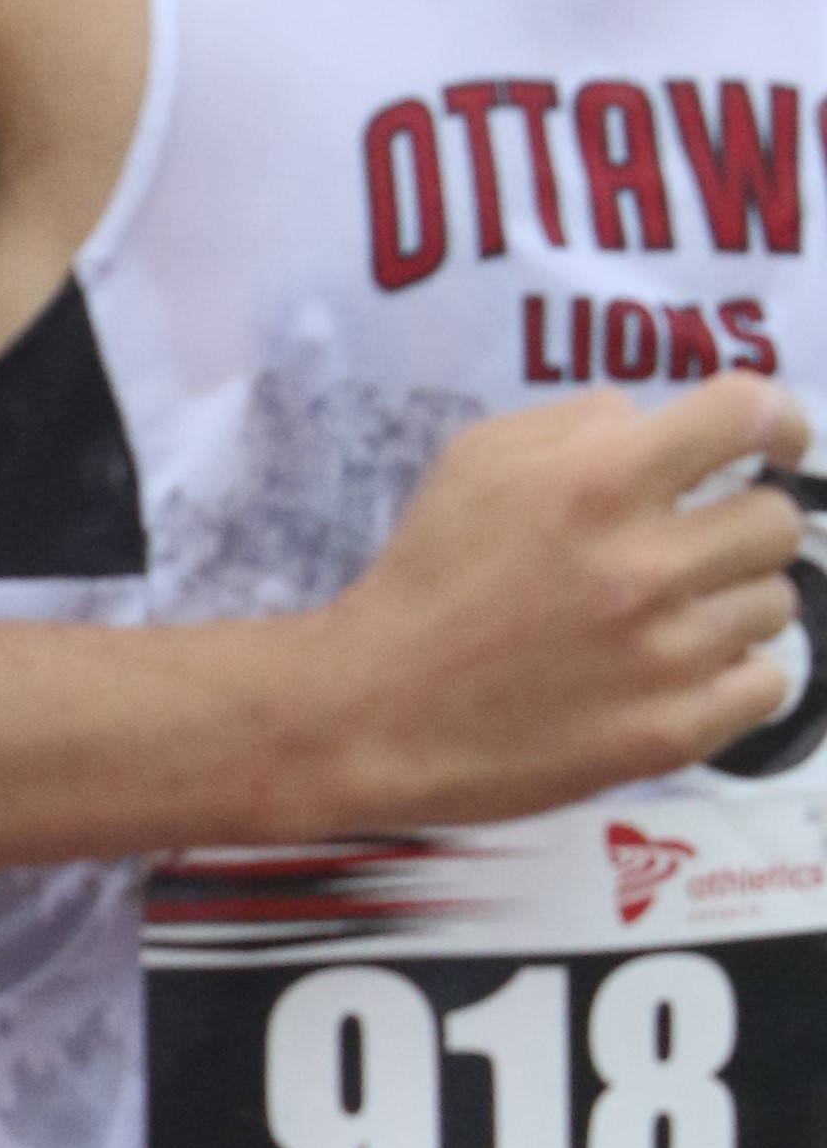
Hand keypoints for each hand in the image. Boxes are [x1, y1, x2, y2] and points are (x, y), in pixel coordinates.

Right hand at [310, 382, 814, 821]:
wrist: (370, 713)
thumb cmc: (423, 577)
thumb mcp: (473, 458)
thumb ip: (578, 423)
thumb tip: (657, 427)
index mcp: (596, 481)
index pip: (745, 415)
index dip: (778, 420)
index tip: (775, 444)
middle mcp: (644, 564)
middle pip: (776, 520)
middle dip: (741, 522)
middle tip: (693, 546)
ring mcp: (664, 655)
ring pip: (775, 603)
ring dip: (730, 601)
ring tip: (665, 619)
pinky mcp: (671, 732)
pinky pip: (766, 683)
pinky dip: (734, 674)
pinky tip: (678, 672)